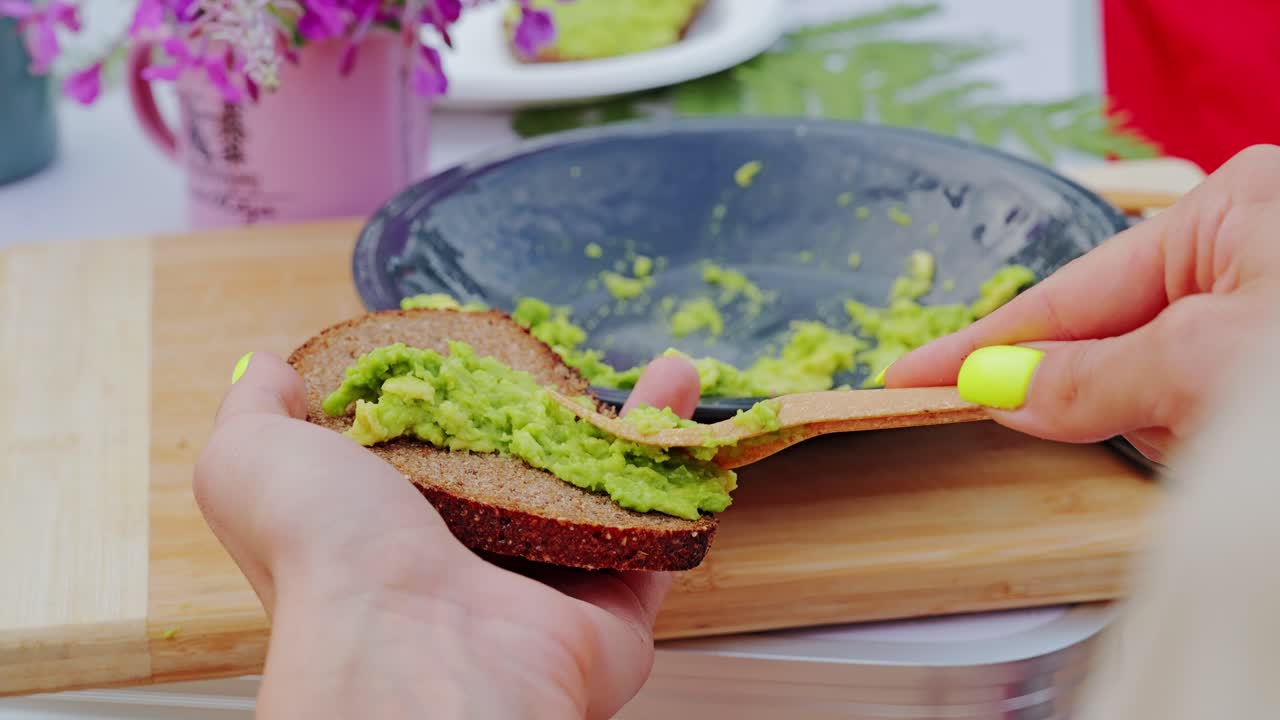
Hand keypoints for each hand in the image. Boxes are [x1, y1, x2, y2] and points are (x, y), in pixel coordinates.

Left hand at [193, 351, 701, 719]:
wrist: (417, 650)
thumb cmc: (330, 558)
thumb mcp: (255, 462)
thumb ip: (257, 413)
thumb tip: (267, 371)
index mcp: (391, 528)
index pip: (441, 453)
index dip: (468, 399)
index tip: (495, 350)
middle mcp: (470, 562)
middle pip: (531, 472)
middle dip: (563, 412)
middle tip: (584, 364)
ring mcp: (545, 587)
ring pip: (604, 499)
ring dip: (638, 431)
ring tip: (667, 373)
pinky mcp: (610, 613)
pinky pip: (657, 539)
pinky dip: (681, 479)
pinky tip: (687, 416)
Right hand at [884, 145, 1279, 463]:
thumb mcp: (1205, 361)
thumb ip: (1090, 378)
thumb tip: (997, 385)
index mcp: (1228, 213)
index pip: (1068, 295)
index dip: (984, 345)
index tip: (911, 377)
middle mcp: (1246, 255)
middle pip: (1116, 349)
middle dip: (1123, 399)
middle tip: (1167, 422)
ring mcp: (1264, 316)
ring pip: (1160, 395)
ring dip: (1182, 430)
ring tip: (1233, 431)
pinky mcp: (1269, 377)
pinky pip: (1203, 417)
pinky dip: (1213, 443)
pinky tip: (1239, 440)